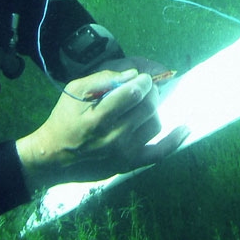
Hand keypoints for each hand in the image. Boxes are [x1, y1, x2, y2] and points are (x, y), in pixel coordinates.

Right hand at [15, 69, 187, 190]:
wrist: (54, 157)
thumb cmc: (64, 119)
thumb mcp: (75, 91)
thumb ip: (104, 78)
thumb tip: (133, 74)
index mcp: (99, 118)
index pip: (134, 93)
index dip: (142, 81)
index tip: (140, 79)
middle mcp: (114, 137)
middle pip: (148, 107)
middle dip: (150, 92)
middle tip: (143, 89)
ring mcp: (125, 153)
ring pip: (155, 123)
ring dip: (153, 110)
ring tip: (141, 106)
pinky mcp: (130, 164)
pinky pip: (159, 152)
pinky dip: (175, 140)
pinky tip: (186, 127)